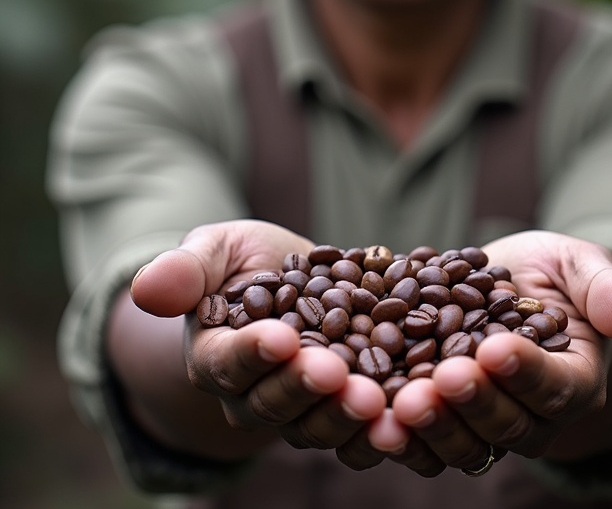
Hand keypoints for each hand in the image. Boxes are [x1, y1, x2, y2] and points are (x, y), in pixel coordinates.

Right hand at [130, 220, 387, 459]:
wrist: (289, 277)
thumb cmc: (243, 259)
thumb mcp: (216, 248)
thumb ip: (186, 269)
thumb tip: (144, 288)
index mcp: (214, 357)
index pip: (227, 363)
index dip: (253, 354)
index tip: (281, 338)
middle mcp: (250, 394)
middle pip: (274, 403)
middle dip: (305, 388)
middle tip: (337, 373)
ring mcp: (298, 406)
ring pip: (316, 424)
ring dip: (345, 415)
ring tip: (375, 398)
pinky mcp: (340, 406)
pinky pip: (357, 427)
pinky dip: (379, 427)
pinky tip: (403, 414)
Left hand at [379, 231, 611, 475]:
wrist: (508, 286)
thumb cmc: (551, 272)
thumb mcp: (578, 263)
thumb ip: (605, 288)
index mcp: (575, 379)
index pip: (555, 387)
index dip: (526, 372)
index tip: (494, 347)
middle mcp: (534, 416)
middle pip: (507, 425)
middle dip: (472, 403)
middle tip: (440, 377)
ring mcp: (487, 425)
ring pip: (464, 444)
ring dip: (432, 426)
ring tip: (399, 401)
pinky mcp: (443, 419)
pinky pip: (424, 439)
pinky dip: (398, 432)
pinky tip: (370, 412)